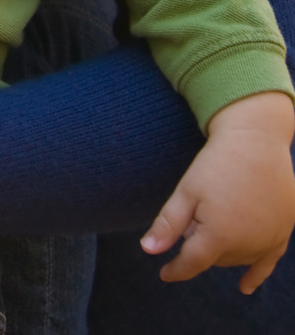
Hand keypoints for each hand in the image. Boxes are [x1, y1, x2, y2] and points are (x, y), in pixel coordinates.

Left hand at [141, 91, 294, 292]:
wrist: (256, 140)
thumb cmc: (216, 164)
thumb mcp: (186, 191)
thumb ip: (168, 225)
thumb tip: (148, 251)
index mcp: (219, 237)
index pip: (192, 263)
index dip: (176, 270)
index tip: (164, 273)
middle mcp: (247, 245)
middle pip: (215, 258)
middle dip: (201, 245)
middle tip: (194, 217)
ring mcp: (269, 240)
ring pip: (237, 258)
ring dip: (223, 249)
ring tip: (216, 217)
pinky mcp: (284, 232)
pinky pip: (268, 263)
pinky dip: (256, 275)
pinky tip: (245, 288)